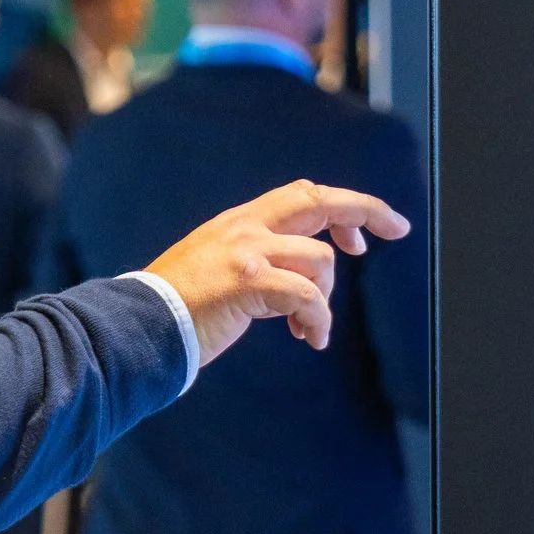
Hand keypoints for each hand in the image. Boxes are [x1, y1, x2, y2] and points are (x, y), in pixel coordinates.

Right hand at [143, 181, 410, 366]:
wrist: (137, 327)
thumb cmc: (175, 310)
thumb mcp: (215, 269)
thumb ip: (253, 261)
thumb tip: (295, 280)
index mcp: (238, 223)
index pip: (301, 195)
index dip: (341, 205)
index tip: (363, 233)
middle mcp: (244, 227)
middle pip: (319, 200)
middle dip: (365, 210)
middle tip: (395, 229)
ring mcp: (246, 252)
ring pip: (320, 258)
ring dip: (326, 297)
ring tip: (310, 328)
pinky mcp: (247, 281)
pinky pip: (307, 296)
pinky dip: (318, 320)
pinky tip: (310, 339)